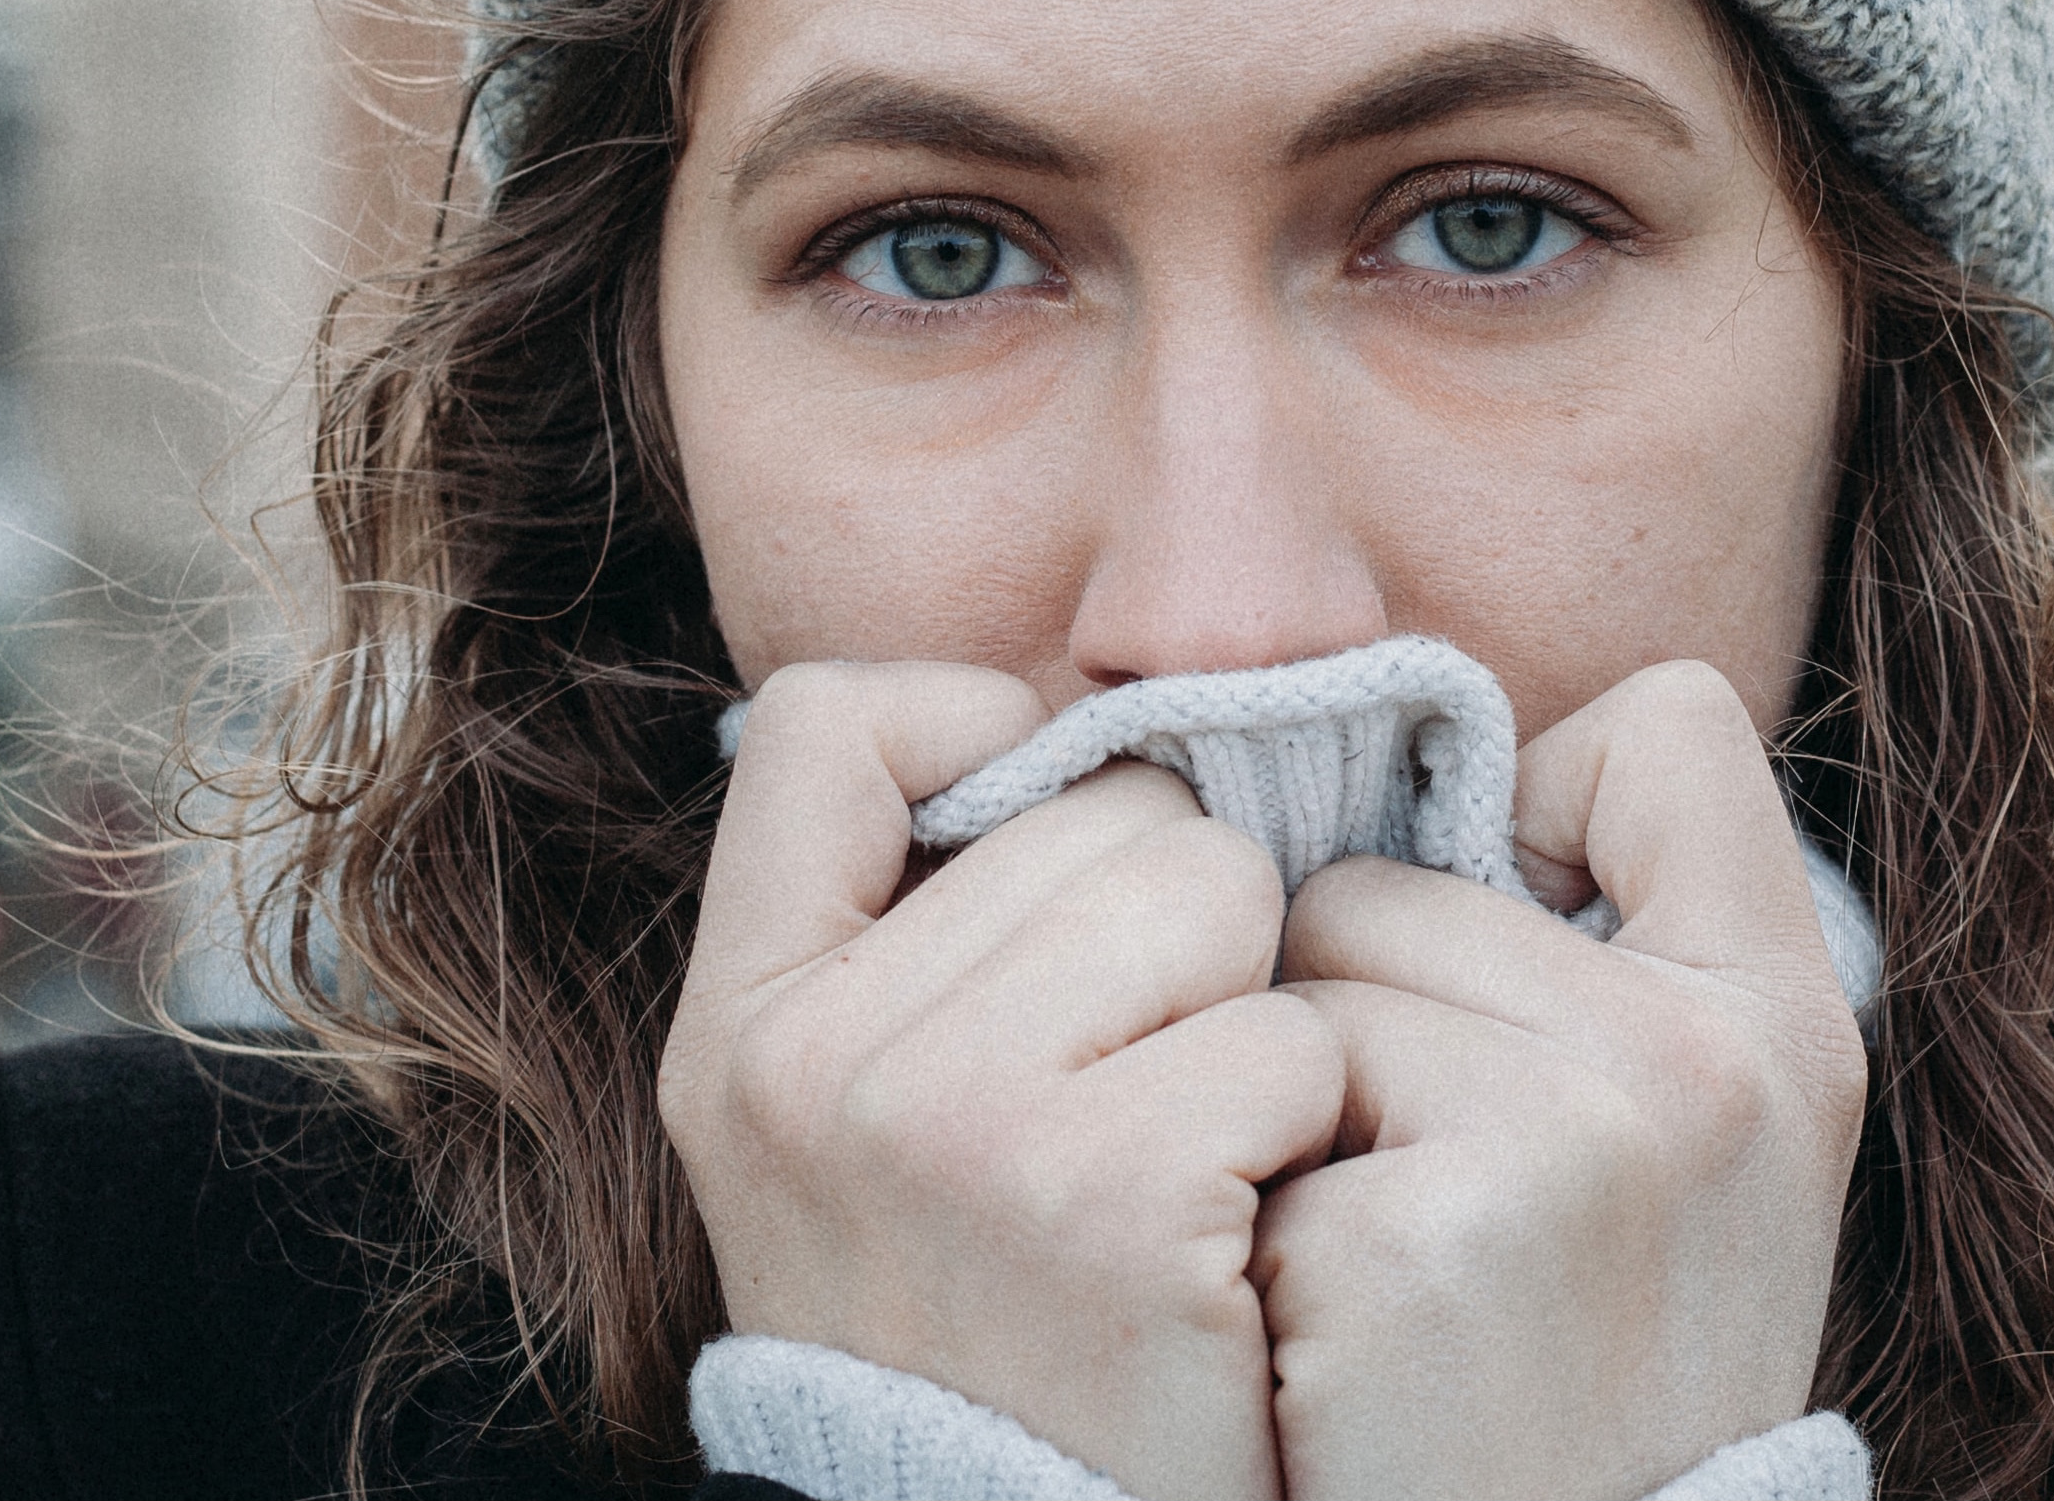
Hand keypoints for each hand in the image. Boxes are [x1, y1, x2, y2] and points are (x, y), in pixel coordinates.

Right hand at [660, 661, 1347, 1500]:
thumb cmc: (991, 1329)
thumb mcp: (854, 1139)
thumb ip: (919, 941)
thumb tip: (1079, 740)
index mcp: (744, 1027)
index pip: (831, 724)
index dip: (977, 737)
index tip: (1047, 861)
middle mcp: (822, 1062)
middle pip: (1107, 808)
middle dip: (1176, 927)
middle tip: (1141, 1092)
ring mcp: (957, 1126)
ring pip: (1220, 894)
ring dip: (1253, 1018)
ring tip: (1192, 1160)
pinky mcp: (1109, 1198)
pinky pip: (1293, 1040)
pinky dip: (1308, 1134)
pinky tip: (1238, 1235)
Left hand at [1251, 661, 1864, 1500]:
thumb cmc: (1583, 1378)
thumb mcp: (1681, 1152)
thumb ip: (1604, 953)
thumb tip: (1408, 768)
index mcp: (1783, 1015)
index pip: (1669, 724)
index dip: (1541, 807)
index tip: (1511, 963)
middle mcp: (1708, 1058)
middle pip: (1384, 879)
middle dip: (1352, 1022)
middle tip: (1429, 1212)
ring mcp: (1579, 1140)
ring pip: (1293, 993)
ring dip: (1283, 1130)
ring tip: (1378, 1284)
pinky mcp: (1430, 1238)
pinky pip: (1241, 1121)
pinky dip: (1250, 1239)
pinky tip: (1334, 1347)